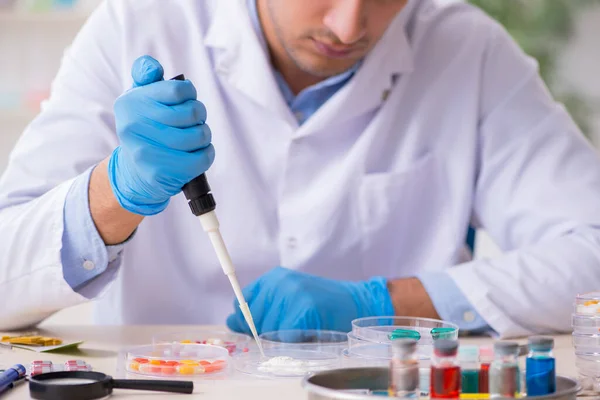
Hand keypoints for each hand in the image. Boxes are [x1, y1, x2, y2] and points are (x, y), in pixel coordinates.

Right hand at [108, 55, 214, 214]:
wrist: (135, 172)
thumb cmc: (145, 128)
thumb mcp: (139, 98)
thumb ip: (145, 75)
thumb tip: (153, 68)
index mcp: (131, 102)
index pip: (178, 90)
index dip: (190, 93)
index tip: (186, 99)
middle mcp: (133, 125)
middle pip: (193, 113)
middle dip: (199, 115)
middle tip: (193, 121)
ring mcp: (146, 151)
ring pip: (200, 135)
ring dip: (204, 135)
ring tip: (195, 137)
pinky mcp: (161, 172)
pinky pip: (202, 158)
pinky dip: (207, 153)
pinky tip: (198, 152)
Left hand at [226, 267, 394, 333]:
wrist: (357, 302)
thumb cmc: (321, 303)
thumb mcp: (289, 296)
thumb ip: (262, 307)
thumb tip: (232, 321)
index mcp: (274, 277)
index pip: (242, 301)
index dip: (247, 319)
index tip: (257, 326)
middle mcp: (280, 282)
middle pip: (252, 318)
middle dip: (265, 330)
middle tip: (290, 325)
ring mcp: (292, 294)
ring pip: (268, 330)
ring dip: (282, 336)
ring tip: (301, 325)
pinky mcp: (304, 309)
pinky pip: (285, 337)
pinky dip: (294, 340)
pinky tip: (307, 330)